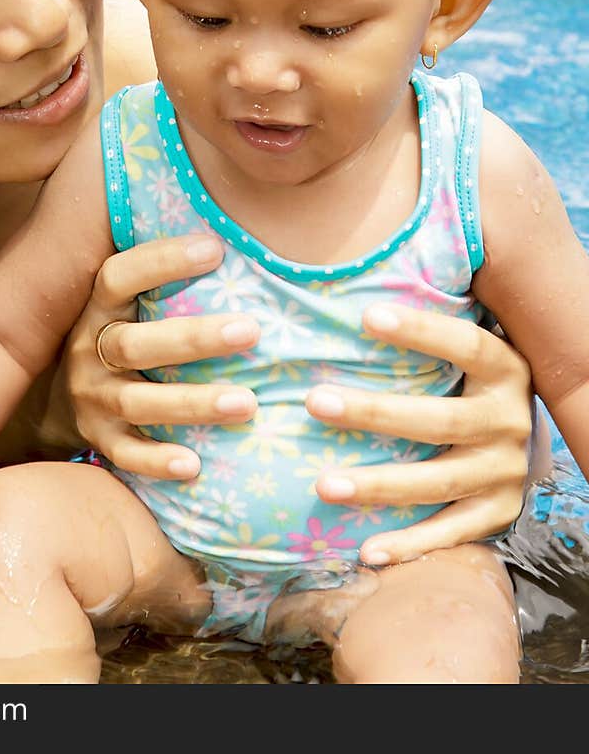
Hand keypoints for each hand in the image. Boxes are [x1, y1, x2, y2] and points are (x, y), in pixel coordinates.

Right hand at [63, 234, 260, 478]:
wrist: (54, 399)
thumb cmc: (119, 333)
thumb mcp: (124, 302)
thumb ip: (158, 273)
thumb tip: (222, 223)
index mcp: (96, 308)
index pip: (119, 276)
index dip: (162, 260)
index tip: (216, 248)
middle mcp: (88, 351)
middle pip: (136, 344)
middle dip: (195, 338)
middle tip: (252, 330)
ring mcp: (91, 399)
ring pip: (139, 402)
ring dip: (193, 403)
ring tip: (248, 402)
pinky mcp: (98, 441)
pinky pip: (126, 456)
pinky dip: (157, 462)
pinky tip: (195, 465)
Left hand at [306, 305, 533, 565]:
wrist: (520, 435)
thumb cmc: (466, 377)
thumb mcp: (466, 347)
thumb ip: (432, 321)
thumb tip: (358, 283)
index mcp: (505, 370)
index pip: (466, 345)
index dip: (421, 331)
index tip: (365, 315)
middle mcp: (510, 421)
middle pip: (439, 420)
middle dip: (373, 412)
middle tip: (314, 401)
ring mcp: (505, 471)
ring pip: (437, 481)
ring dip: (378, 485)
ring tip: (323, 484)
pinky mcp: (498, 512)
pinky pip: (451, 533)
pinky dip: (409, 544)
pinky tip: (364, 551)